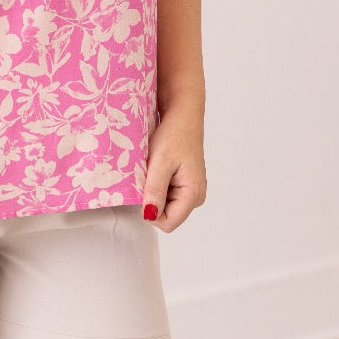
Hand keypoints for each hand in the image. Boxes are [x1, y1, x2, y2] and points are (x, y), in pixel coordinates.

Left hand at [141, 107, 206, 232]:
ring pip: (164, 205)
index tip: (143, 188)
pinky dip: (156, 185)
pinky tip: (158, 168)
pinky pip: (165, 195)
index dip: (150, 211)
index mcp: (193, 194)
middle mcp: (195, 197)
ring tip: (154, 169)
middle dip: (152, 199)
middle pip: (166, 215)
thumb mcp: (160, 162)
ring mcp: (191, 192)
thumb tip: (149, 216)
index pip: (168, 222)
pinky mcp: (184, 185)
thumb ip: (154, 190)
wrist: (182, 115)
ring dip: (153, 191)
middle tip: (150, 174)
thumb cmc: (173, 134)